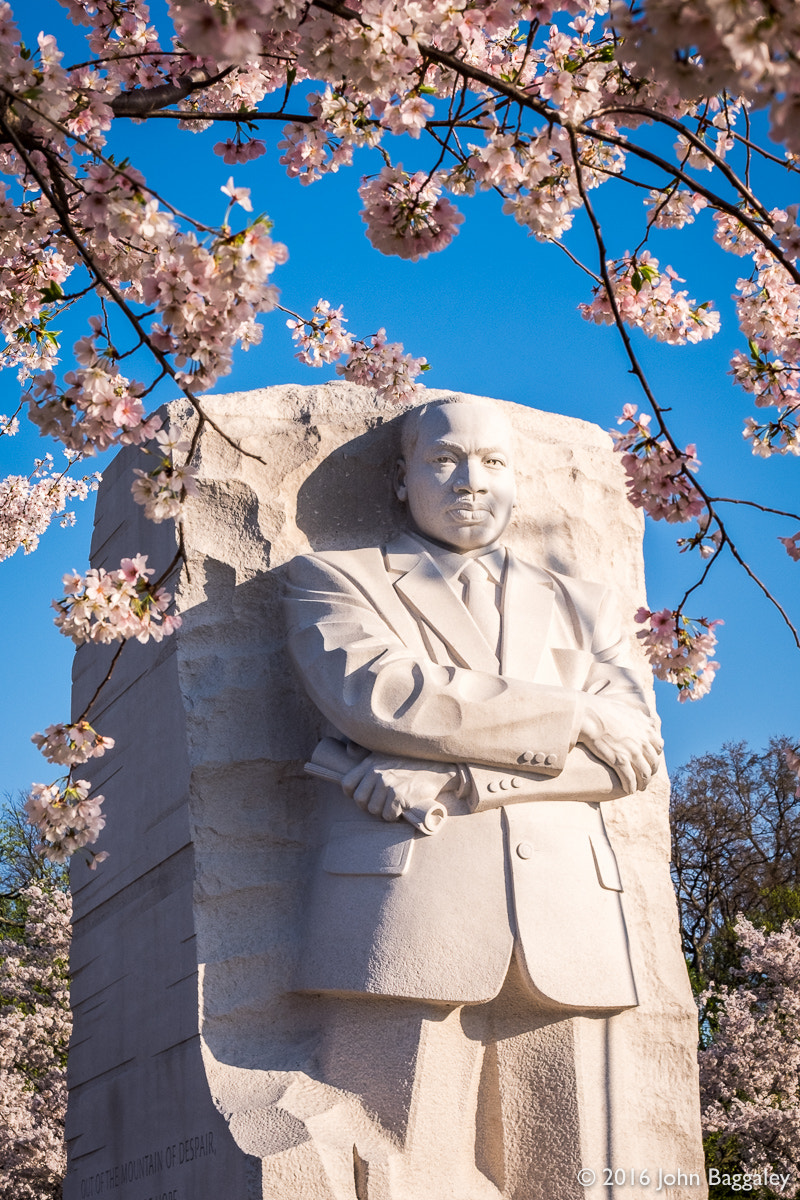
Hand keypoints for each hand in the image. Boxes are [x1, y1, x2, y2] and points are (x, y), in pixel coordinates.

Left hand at [341, 753, 456, 821]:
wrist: (436, 768)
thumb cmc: (409, 762)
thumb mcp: (385, 752)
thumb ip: (365, 753)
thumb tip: (348, 749)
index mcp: (370, 763)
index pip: (347, 784)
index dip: (353, 794)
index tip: (364, 797)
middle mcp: (377, 773)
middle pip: (360, 800)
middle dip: (369, 806)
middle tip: (382, 804)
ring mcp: (388, 784)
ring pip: (373, 810)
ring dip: (383, 812)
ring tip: (393, 805)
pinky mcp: (399, 796)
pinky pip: (388, 815)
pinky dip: (394, 816)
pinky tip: (401, 809)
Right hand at [576, 695, 662, 794]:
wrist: (587, 713)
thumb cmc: (602, 709)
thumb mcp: (627, 709)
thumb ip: (640, 717)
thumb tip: (649, 721)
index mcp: (645, 729)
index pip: (658, 747)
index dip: (654, 756)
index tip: (649, 762)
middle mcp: (642, 742)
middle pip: (653, 763)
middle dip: (650, 773)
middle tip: (645, 779)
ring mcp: (632, 752)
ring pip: (644, 774)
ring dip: (643, 783)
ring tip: (638, 788)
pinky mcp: (620, 760)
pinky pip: (630, 779)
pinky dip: (631, 787)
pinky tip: (628, 791)